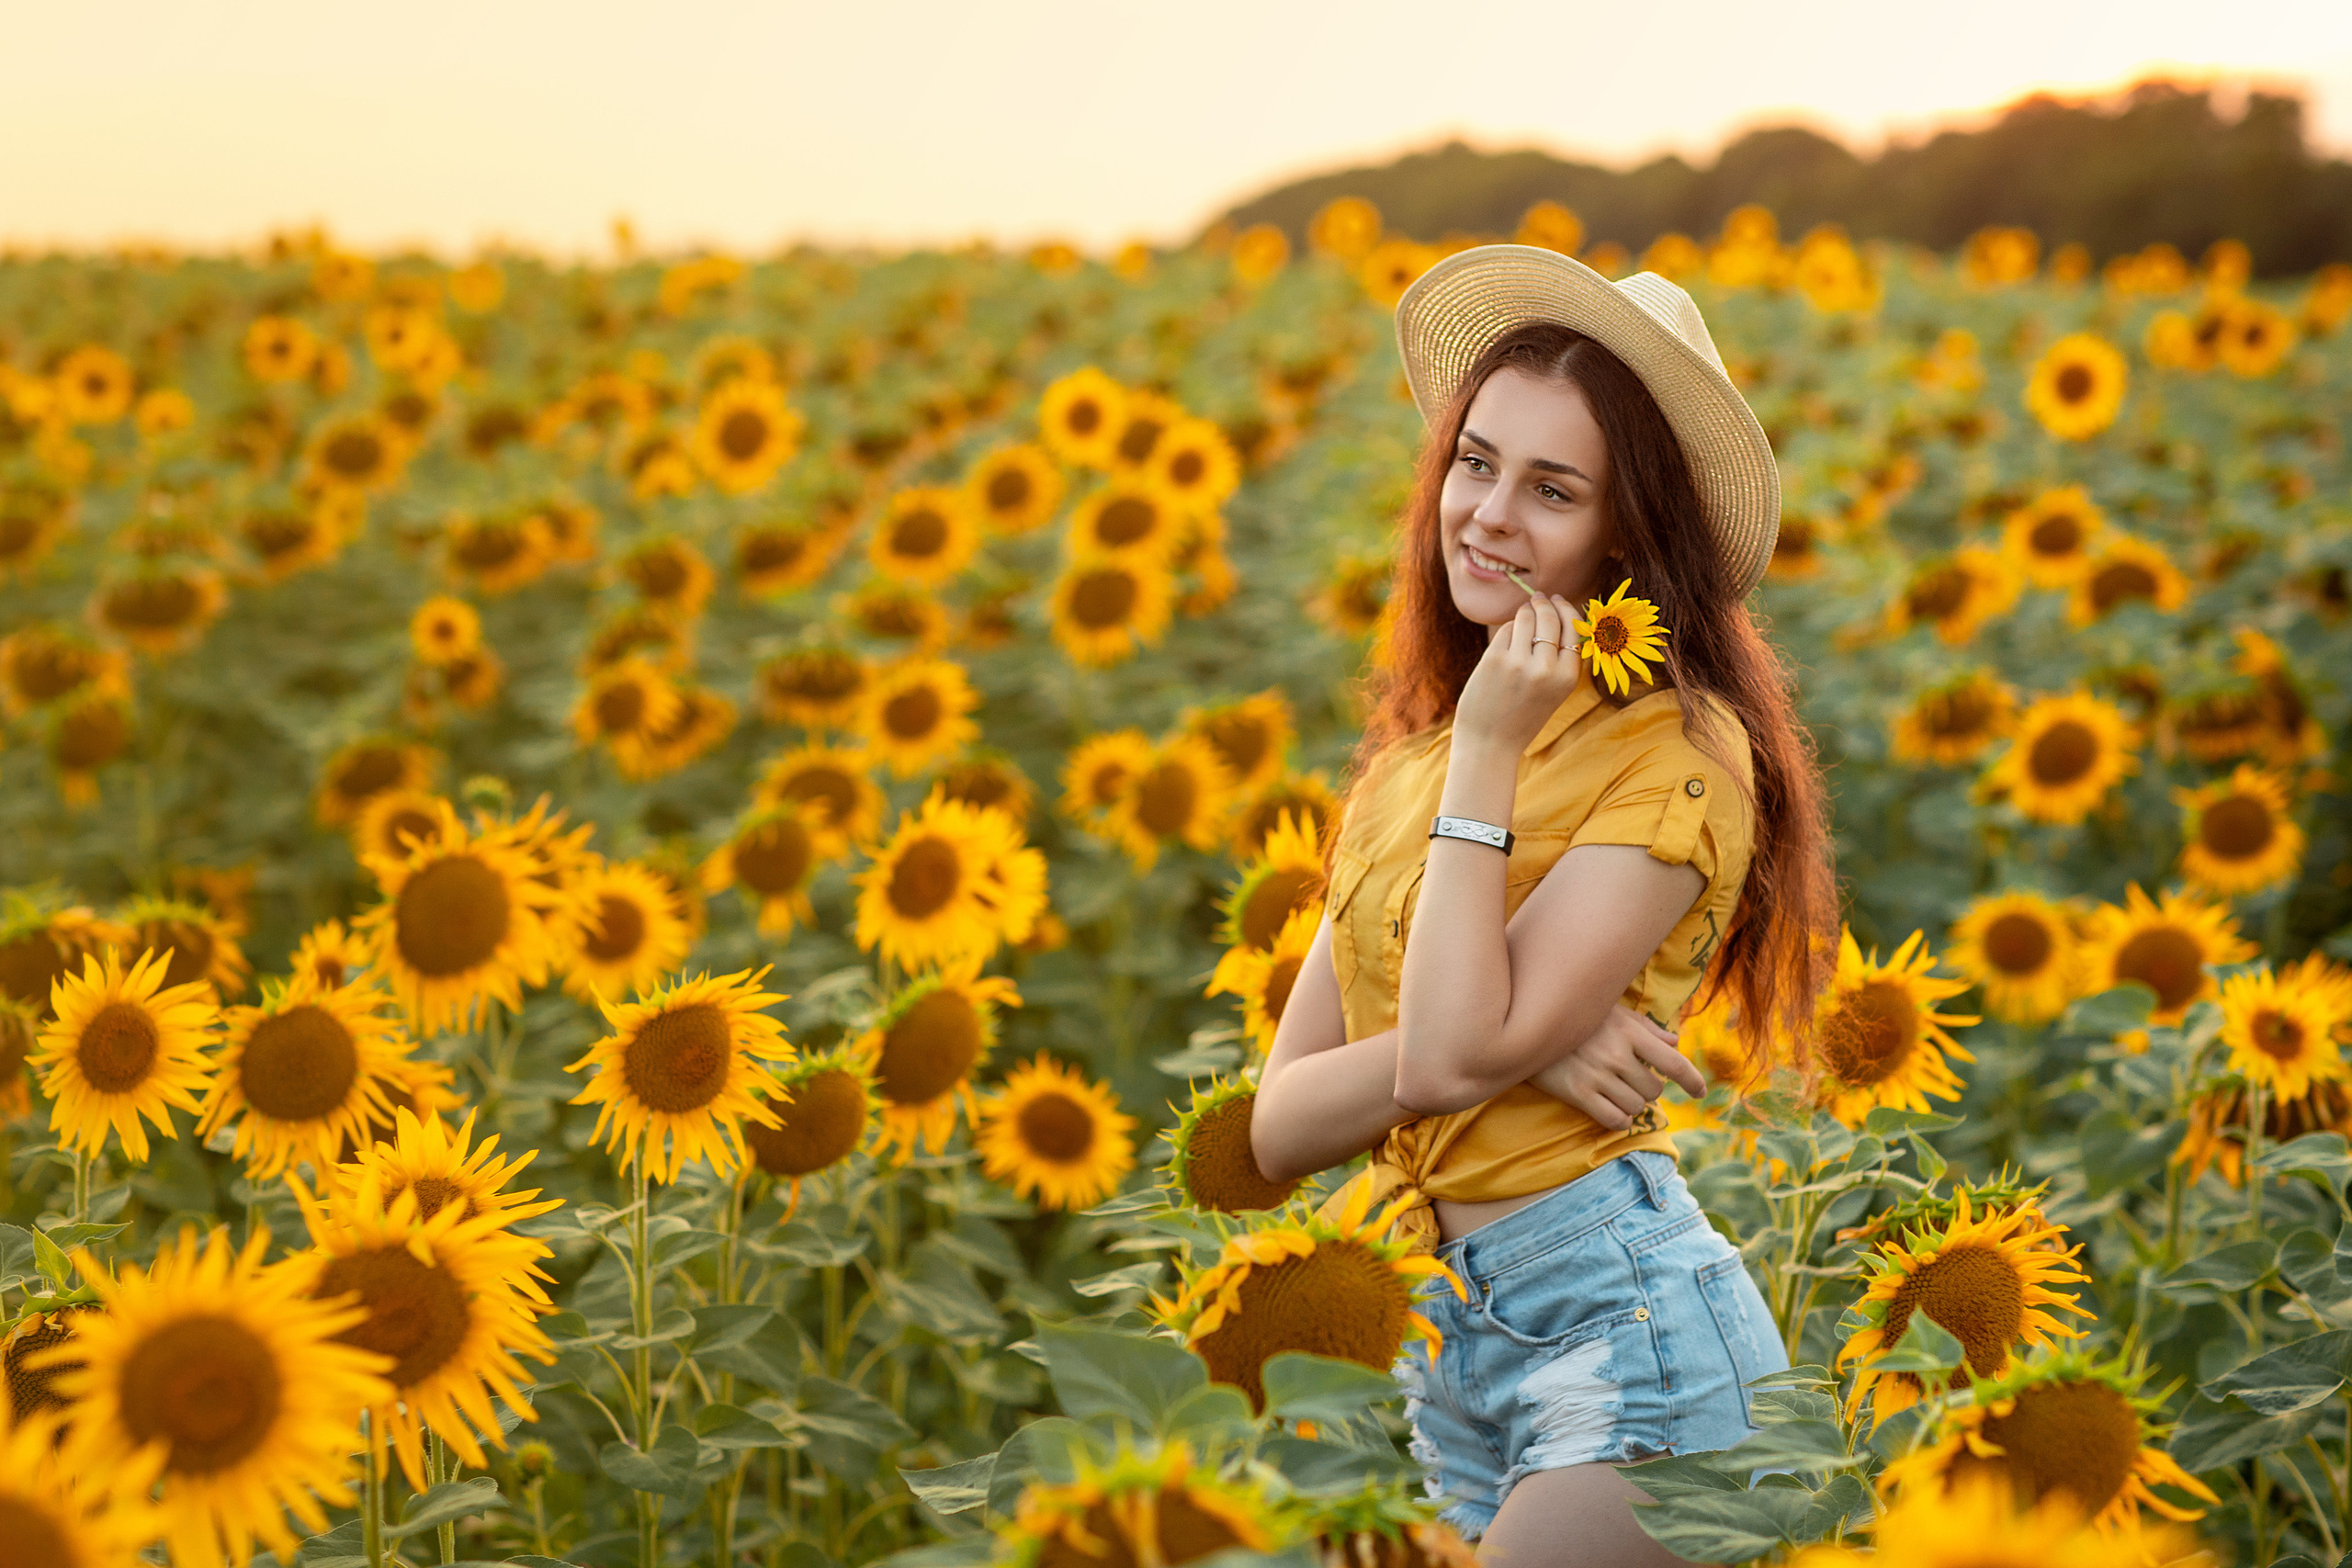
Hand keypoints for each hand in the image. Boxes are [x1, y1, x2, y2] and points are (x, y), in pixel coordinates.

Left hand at [1453, 594, 1583, 755]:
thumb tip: (1557, 615)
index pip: (1575, 630)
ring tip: (1524, 612)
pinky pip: (1506, 630)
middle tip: (1539, 597)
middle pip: (1551, 619)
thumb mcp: (1553, 693)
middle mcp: (1547, 669)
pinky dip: (1508, 629)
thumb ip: (1559, 661)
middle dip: (1545, 604)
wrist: (1490, 744)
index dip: (1567, 611)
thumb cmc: (1521, 718)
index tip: (1559, 601)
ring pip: (1526, 619)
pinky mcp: (1494, 660)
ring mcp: (1519, 663)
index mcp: (1567, 679)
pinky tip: (1508, 635)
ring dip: (1525, 611)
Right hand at [1528, 1004, 1705, 1130]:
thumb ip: (1646, 1028)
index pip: (1674, 1063)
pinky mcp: (1577, 1093)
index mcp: (1629, 1032)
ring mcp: (1596, 1075)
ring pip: (1636, 1106)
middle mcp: (1616, 1055)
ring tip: (1617, 1091)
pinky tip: (1612, 1110)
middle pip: (1654, 1090)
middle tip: (1633, 1081)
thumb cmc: (1577, 1017)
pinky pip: (1614, 1120)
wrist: (1529, 1025)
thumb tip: (1674, 1043)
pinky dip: (1619, 1120)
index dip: (1693, 1081)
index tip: (1701, 1092)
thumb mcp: (1612, 1013)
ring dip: (1632, 1104)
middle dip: (1648, 1088)